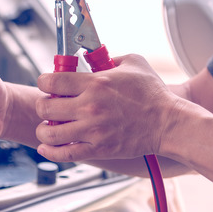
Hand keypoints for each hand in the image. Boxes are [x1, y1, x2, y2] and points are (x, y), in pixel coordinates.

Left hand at [34, 54, 181, 161]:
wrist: (169, 124)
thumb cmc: (153, 94)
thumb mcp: (134, 63)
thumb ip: (109, 57)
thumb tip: (93, 57)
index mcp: (95, 83)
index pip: (51, 81)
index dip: (44, 81)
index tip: (46, 83)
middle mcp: (90, 107)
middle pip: (45, 106)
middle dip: (43, 104)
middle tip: (48, 105)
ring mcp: (93, 130)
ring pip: (50, 132)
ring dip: (44, 128)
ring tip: (48, 125)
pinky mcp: (99, 149)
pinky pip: (65, 154)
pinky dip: (50, 151)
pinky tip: (47, 146)